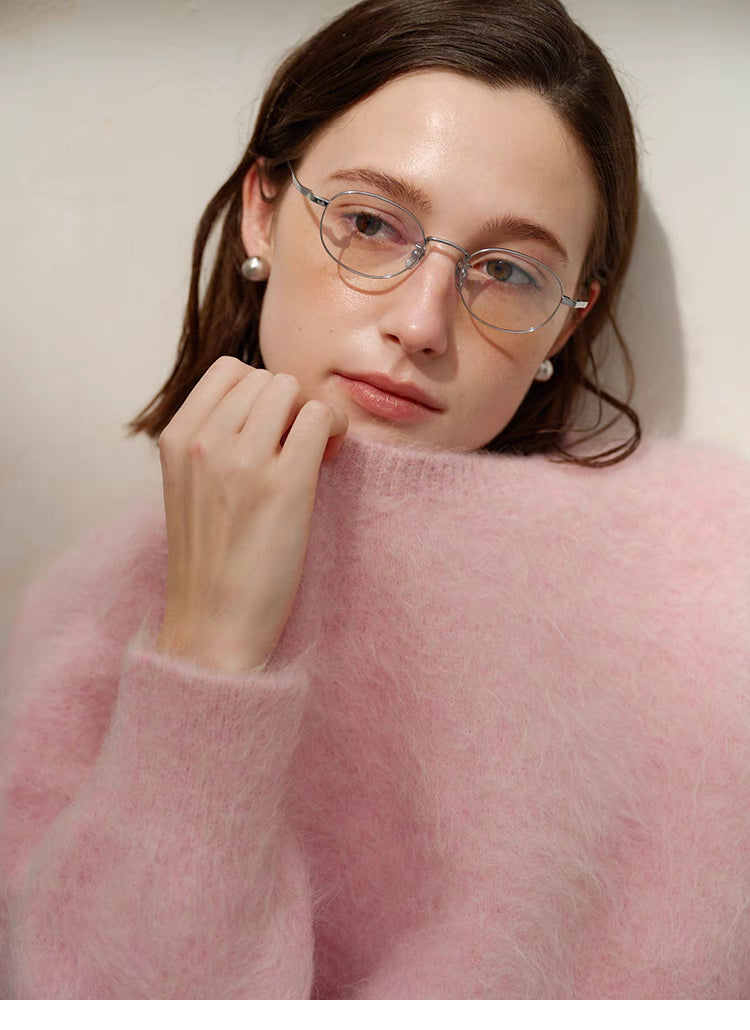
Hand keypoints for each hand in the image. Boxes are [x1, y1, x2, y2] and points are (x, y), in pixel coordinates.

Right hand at [156, 356, 347, 672]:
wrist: (214, 624)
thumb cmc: (210, 561)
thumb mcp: (189, 486)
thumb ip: (212, 440)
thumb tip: (269, 405)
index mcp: (175, 438)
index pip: (229, 370)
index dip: (260, 392)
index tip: (271, 428)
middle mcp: (204, 441)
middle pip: (267, 377)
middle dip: (289, 405)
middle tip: (296, 445)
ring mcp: (243, 460)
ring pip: (292, 389)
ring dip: (311, 415)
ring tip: (312, 453)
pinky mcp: (285, 483)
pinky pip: (319, 417)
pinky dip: (333, 431)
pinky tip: (328, 461)